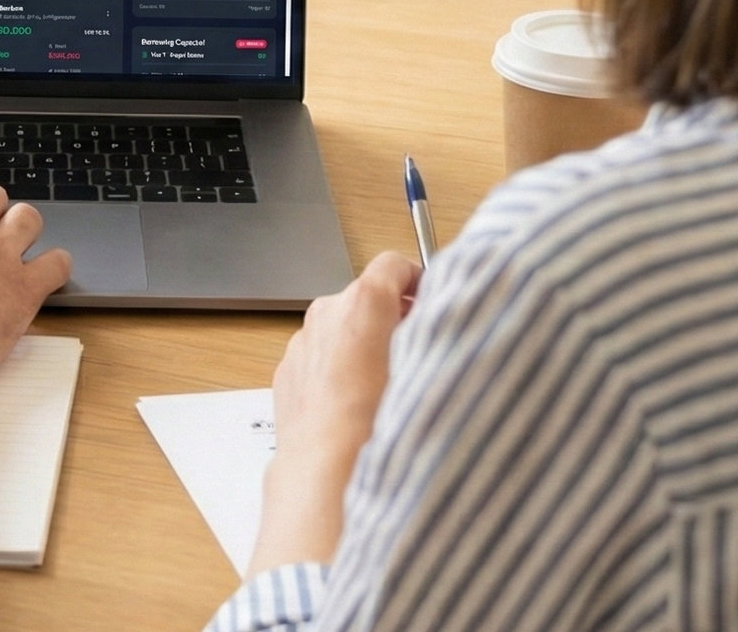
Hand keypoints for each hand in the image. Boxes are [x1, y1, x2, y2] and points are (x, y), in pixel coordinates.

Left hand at [248, 251, 419, 574]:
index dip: (418, 281)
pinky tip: (358, 406)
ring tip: (390, 386)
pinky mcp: (287, 372)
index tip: (432, 301)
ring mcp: (301, 342)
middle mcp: (326, 313)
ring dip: (364, 345)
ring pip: (341, 328)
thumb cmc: (378, 425)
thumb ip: (437, 336)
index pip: (394, 265)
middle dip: (393, 317)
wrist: (326, 473)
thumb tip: (450, 325)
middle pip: (367, 298)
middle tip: (419, 350)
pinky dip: (338, 369)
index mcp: (363, 302)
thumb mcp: (428, 370)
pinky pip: (320, 357)